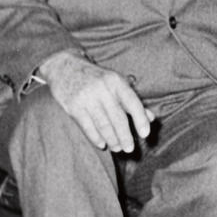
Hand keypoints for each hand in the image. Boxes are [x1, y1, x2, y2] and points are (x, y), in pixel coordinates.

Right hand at [37, 49, 154, 152]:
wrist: (65, 67)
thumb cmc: (96, 78)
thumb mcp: (115, 83)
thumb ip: (132, 100)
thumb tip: (151, 118)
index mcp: (116, 81)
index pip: (132, 102)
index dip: (140, 119)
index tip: (145, 134)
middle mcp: (102, 88)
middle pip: (118, 118)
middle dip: (125, 137)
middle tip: (130, 149)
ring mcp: (86, 97)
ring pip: (103, 125)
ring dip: (112, 140)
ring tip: (117, 148)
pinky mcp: (73, 106)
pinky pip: (88, 127)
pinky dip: (96, 138)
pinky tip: (102, 144)